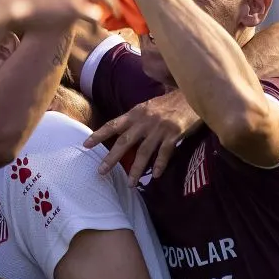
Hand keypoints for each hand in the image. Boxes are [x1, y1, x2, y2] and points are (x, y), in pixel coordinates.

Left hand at [83, 90, 200, 184]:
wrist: (193, 95)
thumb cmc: (169, 103)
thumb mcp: (147, 107)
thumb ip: (135, 119)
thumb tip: (121, 133)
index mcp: (135, 113)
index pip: (112, 125)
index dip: (99, 135)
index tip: (86, 145)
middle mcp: (144, 121)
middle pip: (124, 141)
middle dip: (111, 158)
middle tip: (101, 171)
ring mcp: (159, 128)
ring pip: (144, 152)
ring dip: (136, 169)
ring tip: (130, 183)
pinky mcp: (174, 134)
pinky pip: (165, 153)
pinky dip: (159, 165)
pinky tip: (154, 176)